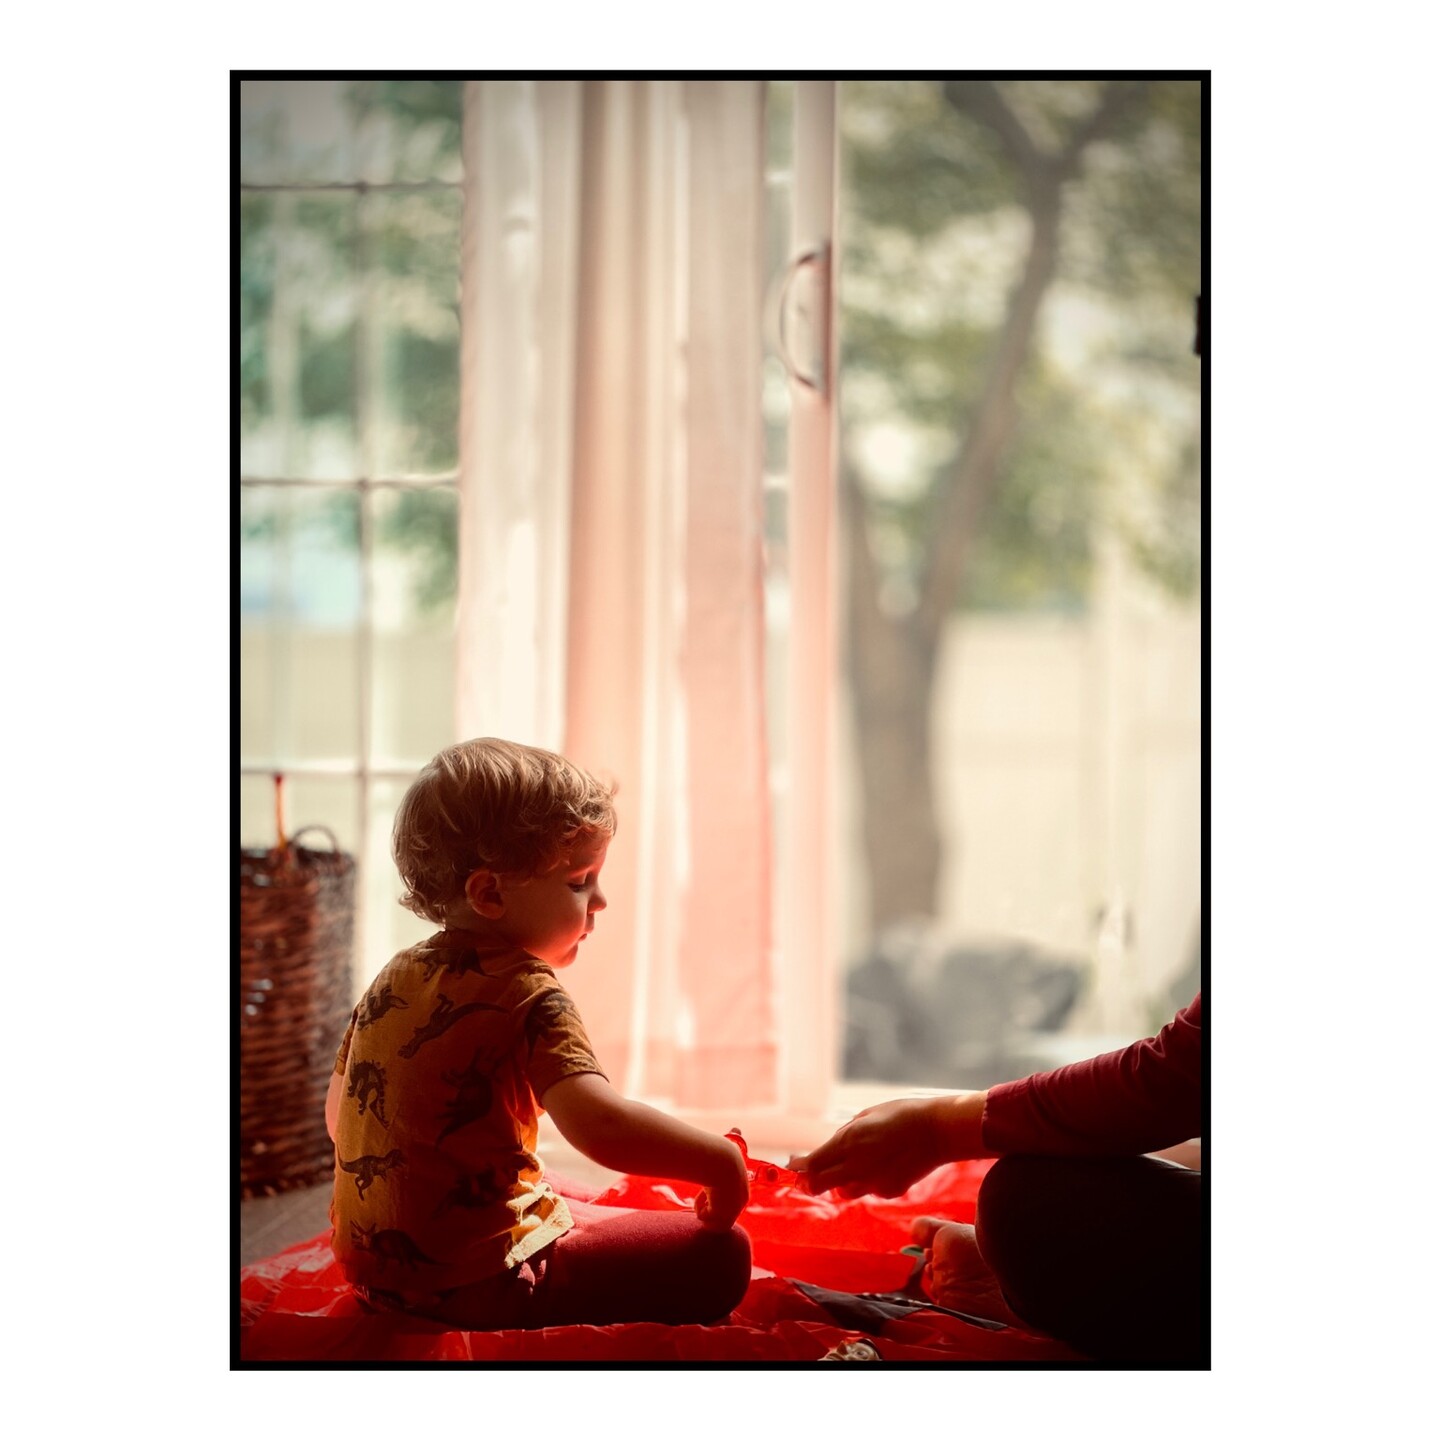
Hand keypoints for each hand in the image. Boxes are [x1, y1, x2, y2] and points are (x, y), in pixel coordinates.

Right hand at [694, 1142, 749, 1230]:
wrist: (720, 1158)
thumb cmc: (721, 1150)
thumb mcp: (728, 1145)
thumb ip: (734, 1137)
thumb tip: (736, 1128)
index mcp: (742, 1188)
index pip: (726, 1198)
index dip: (713, 1194)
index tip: (708, 1186)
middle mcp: (740, 1200)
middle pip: (718, 1210)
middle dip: (708, 1202)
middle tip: (704, 1189)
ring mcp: (734, 1210)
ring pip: (711, 1216)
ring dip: (703, 1206)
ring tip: (703, 1192)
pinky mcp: (725, 1216)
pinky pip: (705, 1219)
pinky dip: (700, 1209)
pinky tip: (702, 1197)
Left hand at [799, 1096, 972, 1198]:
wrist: (938, 1130)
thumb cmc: (900, 1115)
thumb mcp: (865, 1117)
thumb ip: (844, 1137)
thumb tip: (828, 1150)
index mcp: (849, 1142)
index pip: (812, 1165)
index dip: (799, 1167)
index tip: (793, 1165)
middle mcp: (858, 1166)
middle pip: (819, 1185)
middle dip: (809, 1181)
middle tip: (806, 1176)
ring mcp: (874, 1182)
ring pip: (844, 1191)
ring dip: (840, 1182)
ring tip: (854, 1164)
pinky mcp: (890, 1192)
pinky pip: (869, 1190)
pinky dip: (868, 1182)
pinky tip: (882, 1166)